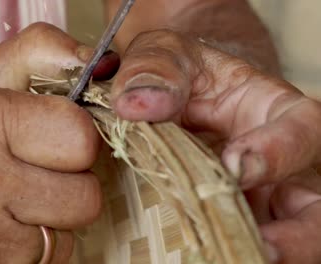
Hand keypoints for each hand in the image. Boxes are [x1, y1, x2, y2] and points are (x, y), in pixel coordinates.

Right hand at [0, 23, 118, 262]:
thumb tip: (96, 63)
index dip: (76, 141)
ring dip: (47, 222)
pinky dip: (28, 251)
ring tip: (7, 205)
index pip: (81, 138)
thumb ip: (35, 55)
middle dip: (69, 187)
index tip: (58, 142)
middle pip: (86, 197)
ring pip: (65, 237)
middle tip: (34, 176)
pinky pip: (42, 263)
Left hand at [109, 29, 320, 262]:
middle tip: (261, 248)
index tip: (234, 166)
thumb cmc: (180, 72)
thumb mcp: (167, 54)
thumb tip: (136, 105)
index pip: (301, 128)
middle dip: (299, 233)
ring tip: (226, 260)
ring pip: (290, 237)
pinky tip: (202, 256)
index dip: (278, 151)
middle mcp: (280, 161)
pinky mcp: (235, 217)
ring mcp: (262, 196)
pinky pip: (240, 242)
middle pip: (315, 205)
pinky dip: (226, 252)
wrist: (173, 95)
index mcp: (274, 110)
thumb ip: (157, 69)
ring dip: (264, 254)